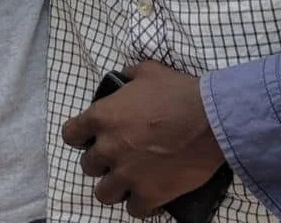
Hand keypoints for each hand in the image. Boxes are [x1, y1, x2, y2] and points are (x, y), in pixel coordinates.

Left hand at [62, 61, 225, 218]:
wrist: (210, 120)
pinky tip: (148, 194)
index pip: (70, 135)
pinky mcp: (150, 195)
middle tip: (118, 157)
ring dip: (114, 187)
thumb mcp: (146, 71)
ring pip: (103, 194)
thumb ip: (127, 77)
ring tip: (129, 179)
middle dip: (100, 162)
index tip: (89, 138)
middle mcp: (108, 148)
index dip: (79, 137)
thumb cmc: (177, 92)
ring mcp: (127, 174)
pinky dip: (139, 204)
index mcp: (102, 117)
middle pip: (87, 166)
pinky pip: (134, 210)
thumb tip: (123, 80)